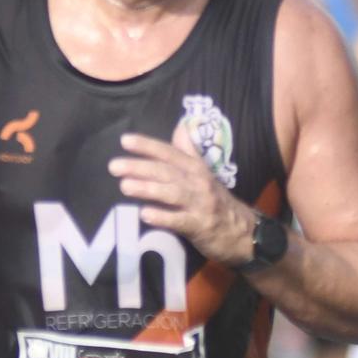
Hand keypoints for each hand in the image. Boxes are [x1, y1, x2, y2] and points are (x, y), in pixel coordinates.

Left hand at [107, 125, 254, 264]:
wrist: (243, 232)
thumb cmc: (217, 201)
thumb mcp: (205, 173)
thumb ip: (189, 151)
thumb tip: (180, 125)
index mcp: (196, 168)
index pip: (169, 153)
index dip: (148, 146)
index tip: (125, 140)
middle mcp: (198, 183)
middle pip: (167, 172)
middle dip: (140, 167)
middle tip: (114, 166)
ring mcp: (200, 204)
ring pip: (172, 193)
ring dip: (148, 189)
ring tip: (124, 186)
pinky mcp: (200, 227)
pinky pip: (180, 221)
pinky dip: (163, 217)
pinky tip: (145, 214)